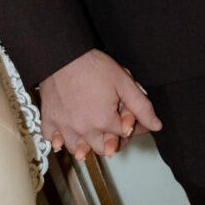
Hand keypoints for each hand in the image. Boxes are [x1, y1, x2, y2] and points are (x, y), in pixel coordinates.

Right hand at [38, 49, 160, 160]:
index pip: (123, 136)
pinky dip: (58, 140)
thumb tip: (155, 125)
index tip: (126, 115)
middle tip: (110, 127)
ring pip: (77, 149)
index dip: (128, 125)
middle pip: (101, 148)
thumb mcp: (124, 83)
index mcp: (104, 121)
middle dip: (109, 140)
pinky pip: (52, 140)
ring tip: (89, 133)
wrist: (63, 55)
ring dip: (85, 144)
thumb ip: (142, 107)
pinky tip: (64, 134)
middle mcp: (84, 129)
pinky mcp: (49, 120)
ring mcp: (64, 127)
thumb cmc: (92, 66)